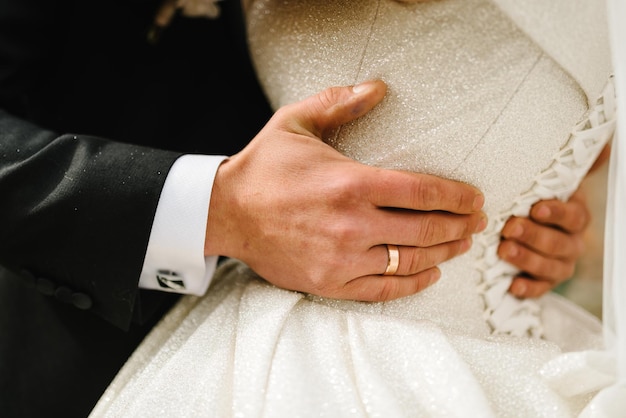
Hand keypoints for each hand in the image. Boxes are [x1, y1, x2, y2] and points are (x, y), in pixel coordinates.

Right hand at [206, 80, 485, 301]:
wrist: (227, 213)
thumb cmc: (264, 168)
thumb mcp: (296, 122)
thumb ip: (339, 102)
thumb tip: (377, 86)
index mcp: (351, 182)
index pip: (424, 192)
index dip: (458, 196)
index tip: (475, 198)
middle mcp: (353, 224)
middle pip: (427, 229)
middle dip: (461, 226)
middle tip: (477, 222)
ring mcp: (343, 258)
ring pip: (411, 261)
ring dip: (445, 253)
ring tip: (461, 245)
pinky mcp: (331, 282)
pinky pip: (384, 290)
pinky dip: (413, 284)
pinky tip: (429, 274)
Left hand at [499, 144, 609, 298]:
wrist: (530, 226)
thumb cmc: (538, 200)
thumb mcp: (553, 181)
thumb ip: (574, 164)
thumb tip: (603, 143)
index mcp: (575, 217)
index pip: (573, 216)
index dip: (556, 213)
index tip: (536, 207)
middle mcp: (571, 243)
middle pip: (559, 243)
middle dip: (534, 236)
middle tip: (510, 228)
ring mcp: (559, 264)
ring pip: (550, 267)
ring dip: (527, 259)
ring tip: (503, 250)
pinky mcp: (543, 281)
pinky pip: (540, 289)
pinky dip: (528, 289)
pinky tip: (512, 285)